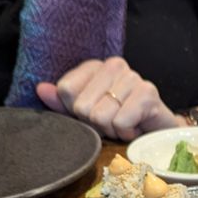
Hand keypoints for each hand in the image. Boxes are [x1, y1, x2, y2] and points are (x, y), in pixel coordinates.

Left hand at [36, 57, 184, 140]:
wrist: (157, 133)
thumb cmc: (120, 122)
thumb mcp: (86, 114)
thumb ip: (62, 103)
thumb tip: (41, 89)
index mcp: (94, 66)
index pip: (65, 89)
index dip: (76, 113)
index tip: (94, 115)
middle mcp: (113, 65)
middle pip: (81, 106)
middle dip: (96, 125)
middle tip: (113, 123)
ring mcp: (132, 76)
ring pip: (100, 116)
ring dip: (112, 130)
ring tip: (125, 125)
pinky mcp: (147, 92)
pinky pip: (120, 122)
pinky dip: (126, 133)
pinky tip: (136, 127)